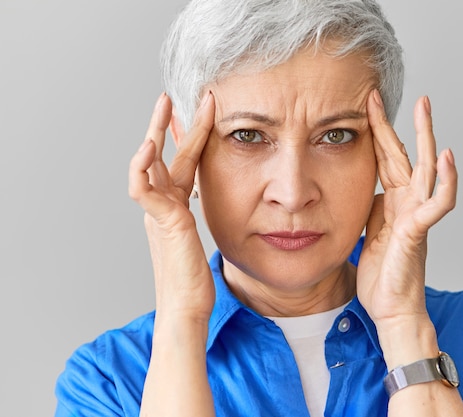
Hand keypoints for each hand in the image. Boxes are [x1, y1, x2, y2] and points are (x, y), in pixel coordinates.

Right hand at [128, 92, 215, 323]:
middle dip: (166, 124)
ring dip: (155, 133)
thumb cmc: (195, 278)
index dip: (189, 137)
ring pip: (148, 165)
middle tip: (170, 96)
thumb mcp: (199, 237)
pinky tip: (148, 147)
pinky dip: (141, 168)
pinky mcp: (162, 222)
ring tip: (164, 106)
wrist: (187, 307)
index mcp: (175, 206)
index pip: (182, 162)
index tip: (199, 112)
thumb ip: (198, 216)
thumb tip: (218, 205)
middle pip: (162, 156)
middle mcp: (163, 205)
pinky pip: (142, 190)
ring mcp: (159, 212)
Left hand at [356, 90, 456, 364]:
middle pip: (404, 155)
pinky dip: (446, 180)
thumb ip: (370, 206)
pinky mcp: (419, 231)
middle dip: (394, 123)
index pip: (383, 158)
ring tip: (425, 109)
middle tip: (383, 93)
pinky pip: (437, 203)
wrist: (391, 308)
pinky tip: (447, 157)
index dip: (375, 131)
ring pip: (426, 170)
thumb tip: (363, 187)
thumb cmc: (381, 274)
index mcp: (392, 201)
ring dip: (426, 138)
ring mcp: (416, 215)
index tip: (364, 104)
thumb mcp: (367, 230)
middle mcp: (407, 203)